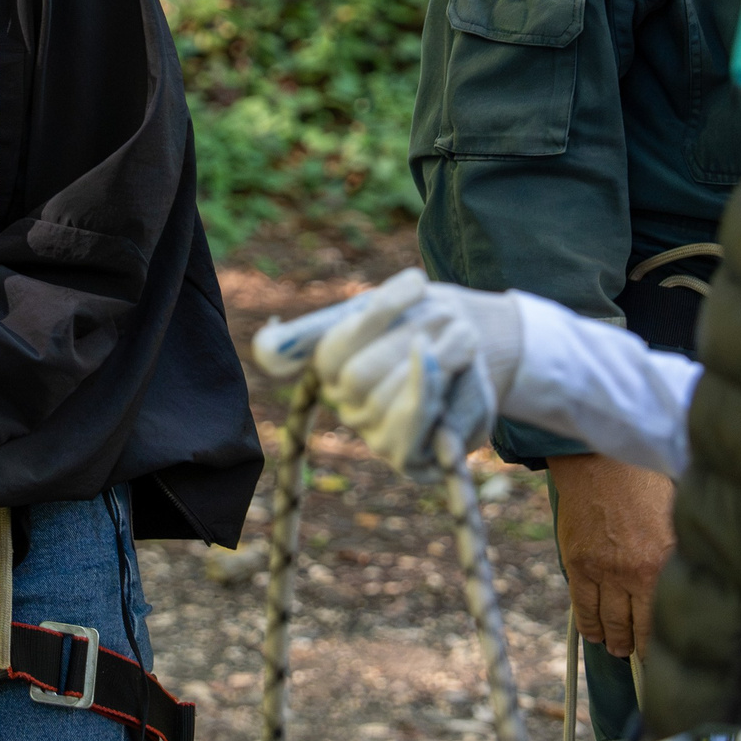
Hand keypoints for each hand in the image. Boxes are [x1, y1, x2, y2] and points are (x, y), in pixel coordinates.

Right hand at [252, 269, 521, 480]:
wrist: (475, 356)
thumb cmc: (422, 326)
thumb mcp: (383, 310)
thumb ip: (329, 321)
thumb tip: (265, 348)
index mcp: (331, 372)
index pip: (334, 348)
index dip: (378, 313)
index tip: (417, 279)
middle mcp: (349, 410)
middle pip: (361, 377)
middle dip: (411, 337)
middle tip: (450, 312)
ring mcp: (380, 441)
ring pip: (396, 402)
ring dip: (440, 360)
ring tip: (466, 333)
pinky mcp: (415, 461)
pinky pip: (426, 429)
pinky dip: (450, 390)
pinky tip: (465, 362)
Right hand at [550, 452, 676, 659]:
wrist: (601, 457)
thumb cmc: (646, 480)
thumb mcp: (678, 518)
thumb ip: (682, 554)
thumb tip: (698, 586)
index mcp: (665, 562)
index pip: (667, 621)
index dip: (664, 645)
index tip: (667, 658)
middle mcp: (634, 573)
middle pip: (637, 629)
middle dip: (639, 649)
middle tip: (641, 658)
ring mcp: (603, 571)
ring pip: (609, 624)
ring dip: (615, 641)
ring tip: (619, 646)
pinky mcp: (578, 564)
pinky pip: (582, 609)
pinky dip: (589, 627)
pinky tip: (596, 634)